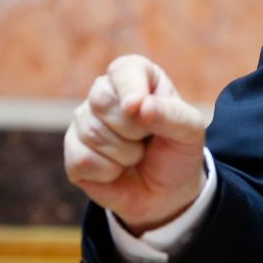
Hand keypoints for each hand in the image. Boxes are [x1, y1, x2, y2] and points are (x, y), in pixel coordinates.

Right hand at [63, 54, 206, 231]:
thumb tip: (138, 106)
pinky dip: (108, 172)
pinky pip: (82, 159)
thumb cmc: (178, 152)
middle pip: (101, 100)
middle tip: (147, 139)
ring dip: (125, 154)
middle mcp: (105, 93)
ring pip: (91, 132)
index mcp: (137, 77)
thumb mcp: (190, 132)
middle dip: (132, 128)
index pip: (123, 70)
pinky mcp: (73, 152)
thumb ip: (171, 114)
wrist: (166, 193)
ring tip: (136, 155)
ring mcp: (84, 122)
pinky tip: (117, 171)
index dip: (130, 88)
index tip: (136, 107)